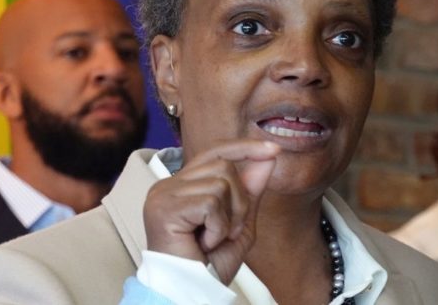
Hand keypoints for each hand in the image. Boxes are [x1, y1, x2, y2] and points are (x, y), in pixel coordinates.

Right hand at [143, 140, 278, 283]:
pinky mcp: (164, 207)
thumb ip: (250, 191)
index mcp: (182, 186)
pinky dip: (218, 226)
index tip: (274, 149)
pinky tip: (205, 242)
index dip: (245, 148)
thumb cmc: (207, 266)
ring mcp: (163, 194)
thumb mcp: (239, 224)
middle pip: (223, 165)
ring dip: (230, 216)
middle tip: (228, 231)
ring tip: (214, 238)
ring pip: (220, 183)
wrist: (189, 293)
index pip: (215, 152)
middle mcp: (168, 185)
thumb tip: (267, 158)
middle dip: (240, 200)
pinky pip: (210, 202)